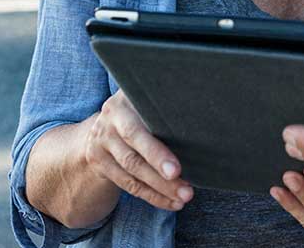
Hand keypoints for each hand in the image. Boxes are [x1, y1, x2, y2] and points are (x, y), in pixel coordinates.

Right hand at [84, 89, 192, 210]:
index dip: (157, 149)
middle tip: (184, 185)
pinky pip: (129, 184)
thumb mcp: (148, 101)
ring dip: (160, 188)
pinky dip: (153, 196)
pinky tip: (172, 202)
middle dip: (158, 166)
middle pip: (133, 148)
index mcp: (125, 100)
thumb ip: (167, 105)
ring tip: (185, 196)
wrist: (104, 125)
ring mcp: (102, 142)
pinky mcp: (100, 163)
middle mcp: (110, 119)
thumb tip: (203, 118)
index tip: (177, 167)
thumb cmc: (142, 109)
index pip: (140, 124)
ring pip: (132, 170)